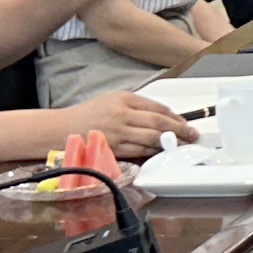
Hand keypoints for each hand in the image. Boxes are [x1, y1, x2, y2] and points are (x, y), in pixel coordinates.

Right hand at [61, 89, 190, 160]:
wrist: (60, 129)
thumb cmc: (87, 115)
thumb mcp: (111, 101)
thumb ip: (135, 107)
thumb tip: (162, 118)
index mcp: (123, 98)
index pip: (157, 107)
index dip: (175, 117)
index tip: (186, 123)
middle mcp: (122, 113)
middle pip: (159, 122)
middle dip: (180, 130)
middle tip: (192, 136)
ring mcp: (118, 132)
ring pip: (152, 138)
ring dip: (170, 143)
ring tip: (182, 146)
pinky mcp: (113, 148)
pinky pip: (139, 150)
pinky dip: (153, 152)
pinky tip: (161, 153)